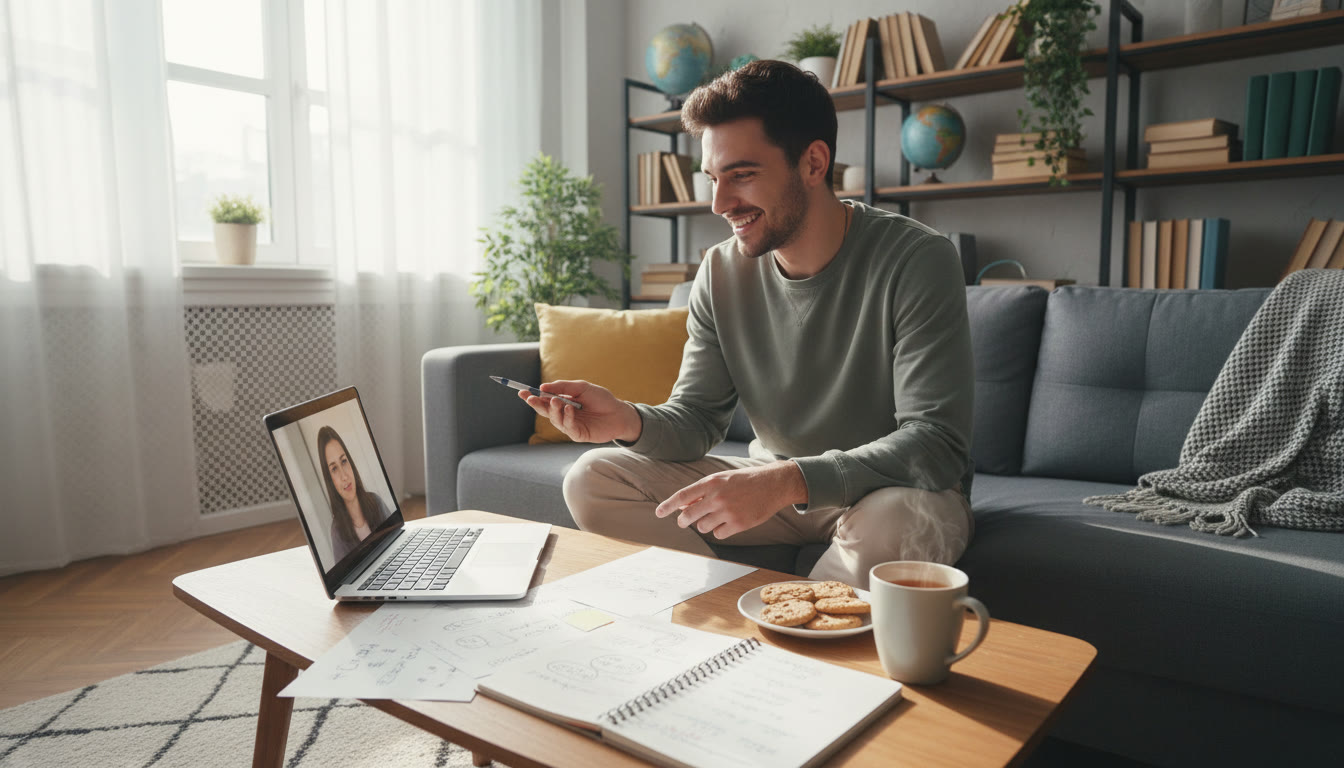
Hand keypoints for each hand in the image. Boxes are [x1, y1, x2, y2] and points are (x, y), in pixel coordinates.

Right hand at [520, 379, 642, 443]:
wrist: (619, 413)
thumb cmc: (601, 399)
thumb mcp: (582, 387)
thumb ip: (563, 387)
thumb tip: (543, 387)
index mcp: (563, 402)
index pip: (544, 399)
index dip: (532, 396)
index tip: (521, 391)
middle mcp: (564, 414)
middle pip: (545, 411)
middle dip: (536, 404)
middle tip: (531, 398)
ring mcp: (570, 425)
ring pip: (555, 419)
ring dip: (553, 410)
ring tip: (556, 401)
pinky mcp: (578, 434)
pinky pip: (568, 427)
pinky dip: (567, 418)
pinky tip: (570, 409)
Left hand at [655, 461, 807, 539]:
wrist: (773, 484)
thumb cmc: (745, 480)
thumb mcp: (722, 479)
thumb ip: (702, 492)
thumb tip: (682, 506)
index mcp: (711, 483)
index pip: (682, 496)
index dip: (668, 506)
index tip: (658, 513)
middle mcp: (717, 497)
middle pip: (688, 516)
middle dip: (684, 521)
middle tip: (684, 521)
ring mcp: (728, 512)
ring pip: (703, 527)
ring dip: (705, 524)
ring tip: (718, 515)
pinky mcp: (739, 524)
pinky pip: (718, 534)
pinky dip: (721, 530)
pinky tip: (730, 521)